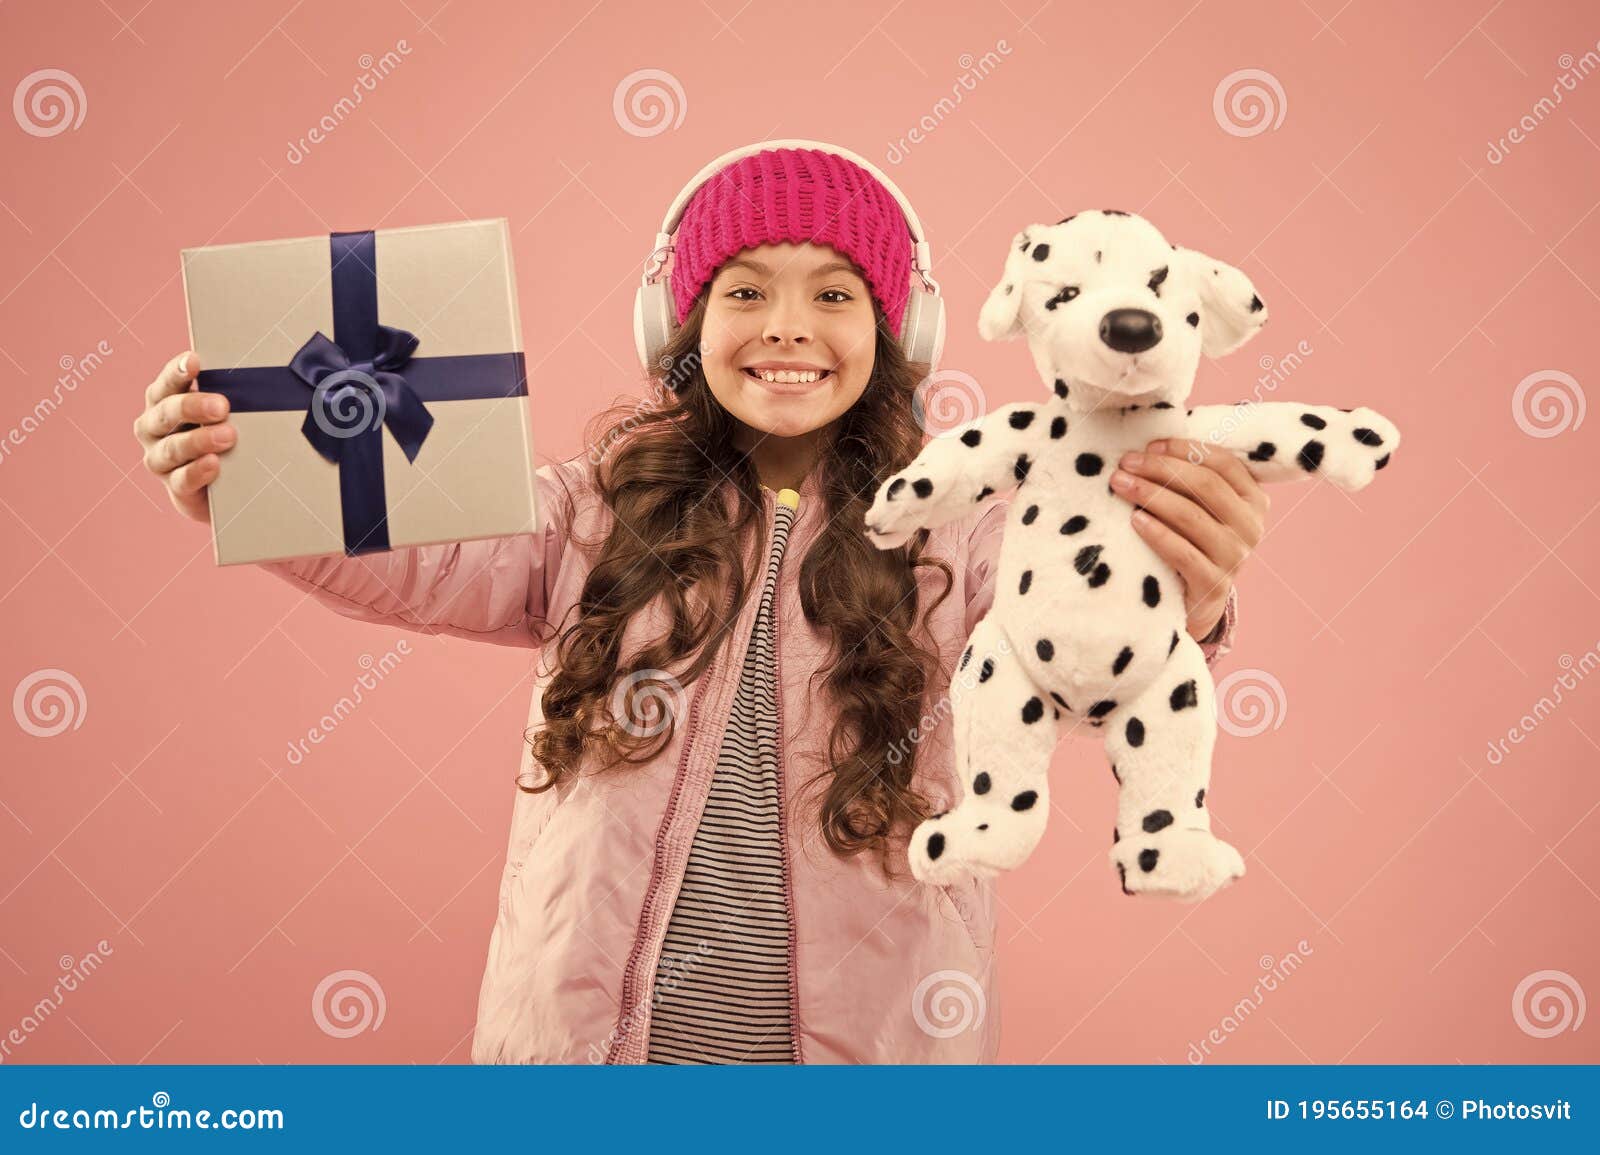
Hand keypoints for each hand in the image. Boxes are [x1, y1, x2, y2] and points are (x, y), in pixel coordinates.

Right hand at [133, 350, 234, 522]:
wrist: (226, 486)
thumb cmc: (223, 434)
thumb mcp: (226, 412)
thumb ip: (230, 394)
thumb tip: (264, 376)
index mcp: (163, 401)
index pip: (166, 383)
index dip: (177, 371)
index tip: (194, 361)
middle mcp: (154, 427)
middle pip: (166, 413)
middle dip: (193, 407)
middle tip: (222, 406)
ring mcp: (160, 458)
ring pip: (171, 448)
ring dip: (199, 440)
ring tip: (228, 436)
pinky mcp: (175, 487)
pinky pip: (181, 480)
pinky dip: (197, 471)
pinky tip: (214, 464)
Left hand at [1109, 436, 1268, 642]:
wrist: (1199, 602)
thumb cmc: (1194, 543)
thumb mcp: (1202, 510)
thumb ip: (1192, 481)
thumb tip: (1150, 446)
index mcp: (1253, 500)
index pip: (1223, 463)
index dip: (1185, 450)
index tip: (1150, 446)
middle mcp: (1250, 526)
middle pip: (1205, 486)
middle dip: (1160, 469)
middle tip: (1125, 464)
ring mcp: (1235, 557)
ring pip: (1191, 516)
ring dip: (1151, 496)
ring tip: (1120, 485)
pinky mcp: (1214, 585)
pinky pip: (1183, 553)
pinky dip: (1157, 534)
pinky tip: (1135, 521)